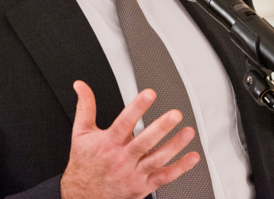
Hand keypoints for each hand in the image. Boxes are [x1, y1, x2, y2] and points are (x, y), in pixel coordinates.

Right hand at [60, 81, 199, 198]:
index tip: (149, 94)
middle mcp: (122, 158)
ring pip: (157, 159)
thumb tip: (81, 86)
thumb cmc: (84, 164)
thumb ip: (85, 107)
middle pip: (144, 142)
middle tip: (175, 115)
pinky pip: (164, 177)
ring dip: (175, 146)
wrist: (82, 196)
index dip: (137, 107)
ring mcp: (134, 173)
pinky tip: (192, 157)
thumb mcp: (81, 133)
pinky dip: (180, 168)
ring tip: (188, 132)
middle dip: (161, 128)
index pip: (124, 123)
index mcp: (109, 143)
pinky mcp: (143, 186)